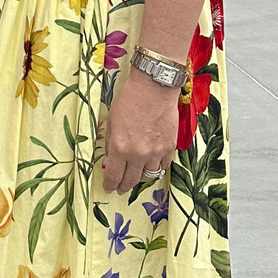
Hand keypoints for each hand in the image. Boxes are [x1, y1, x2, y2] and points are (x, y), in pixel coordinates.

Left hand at [100, 73, 177, 193]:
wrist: (154, 88)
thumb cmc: (129, 100)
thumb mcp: (111, 121)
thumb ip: (111, 144)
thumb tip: (110, 161)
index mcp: (120, 147)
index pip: (113, 176)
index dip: (110, 184)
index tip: (108, 187)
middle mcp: (138, 154)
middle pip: (130, 180)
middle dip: (123, 186)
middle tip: (120, 188)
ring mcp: (156, 152)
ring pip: (148, 176)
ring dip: (139, 178)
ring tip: (134, 177)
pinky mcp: (169, 148)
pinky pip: (162, 166)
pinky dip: (155, 168)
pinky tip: (150, 166)